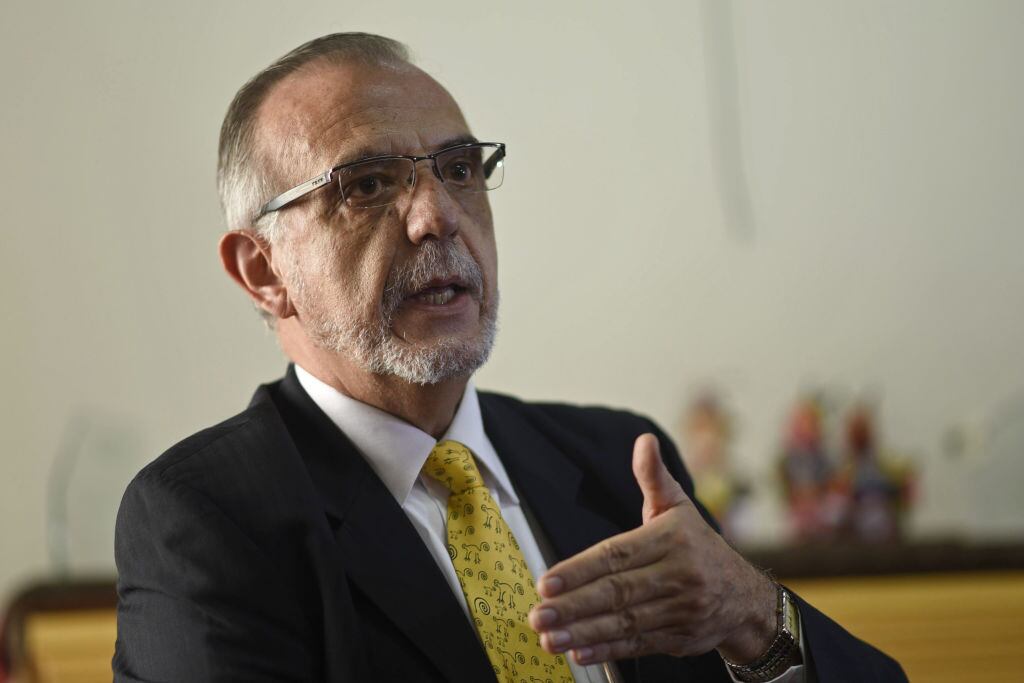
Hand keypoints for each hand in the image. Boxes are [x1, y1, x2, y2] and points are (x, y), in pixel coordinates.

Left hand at [528, 433, 776, 666]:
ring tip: (550, 637)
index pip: (617, 555)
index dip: (580, 569)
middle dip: (573, 605)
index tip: (547, 581)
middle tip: (538, 614)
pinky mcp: (679, 638)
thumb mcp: (678, 506)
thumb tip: (644, 442)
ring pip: (624, 622)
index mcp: (670, 539)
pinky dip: (607, 650)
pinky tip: (579, 652)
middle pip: (617, 592)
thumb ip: (654, 477)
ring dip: (584, 632)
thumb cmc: (698, 545)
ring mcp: (679, 609)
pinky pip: (638, 644)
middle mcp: (677, 575)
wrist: (745, 596)